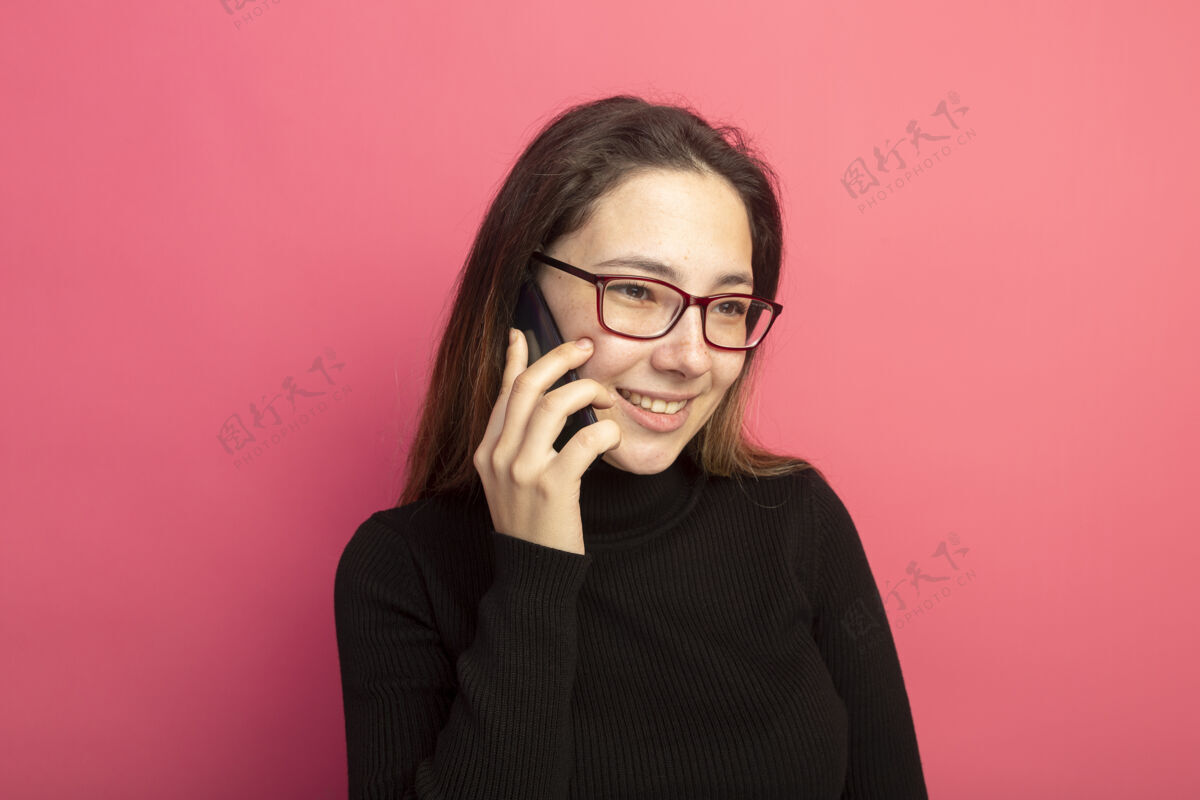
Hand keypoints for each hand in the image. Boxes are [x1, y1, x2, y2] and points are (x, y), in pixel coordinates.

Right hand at [472, 329, 621, 554]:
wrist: (532, 574)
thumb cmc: (532, 525)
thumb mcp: (511, 481)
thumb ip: (520, 443)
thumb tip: (542, 404)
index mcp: (487, 451)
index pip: (502, 393)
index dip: (514, 359)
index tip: (521, 333)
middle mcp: (498, 456)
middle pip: (526, 387)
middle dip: (558, 359)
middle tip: (584, 347)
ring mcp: (522, 470)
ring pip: (553, 406)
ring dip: (586, 391)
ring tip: (607, 397)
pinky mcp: (552, 487)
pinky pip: (584, 440)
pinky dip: (604, 431)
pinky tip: (612, 436)